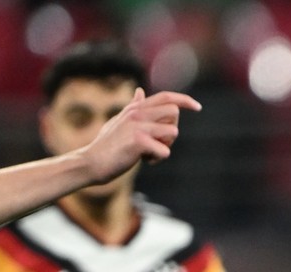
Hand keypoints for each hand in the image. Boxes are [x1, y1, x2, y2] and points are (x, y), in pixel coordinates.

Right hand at [74, 89, 201, 182]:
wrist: (92, 162)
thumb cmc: (108, 144)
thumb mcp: (119, 120)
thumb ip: (132, 106)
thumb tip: (140, 90)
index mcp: (136, 108)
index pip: (166, 96)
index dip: (185, 100)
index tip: (198, 107)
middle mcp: (137, 112)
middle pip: (174, 112)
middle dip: (171, 130)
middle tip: (157, 142)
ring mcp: (138, 126)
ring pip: (173, 131)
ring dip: (165, 145)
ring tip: (148, 152)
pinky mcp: (139, 141)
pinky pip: (166, 151)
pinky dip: (158, 159)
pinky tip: (143, 159)